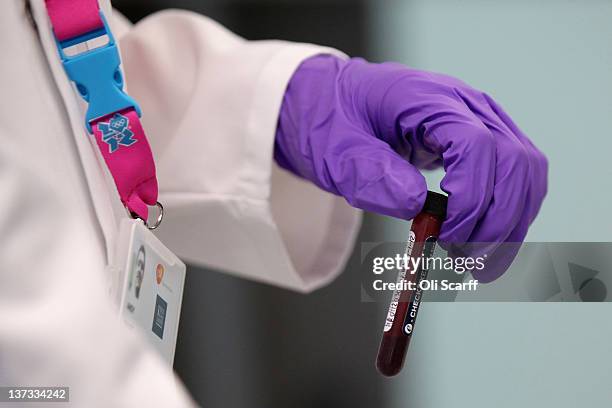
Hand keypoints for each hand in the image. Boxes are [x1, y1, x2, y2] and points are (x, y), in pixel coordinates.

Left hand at [275, 55, 547, 280]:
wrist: (334, 104)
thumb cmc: (332, 122)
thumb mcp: (333, 150)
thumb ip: (369, 173)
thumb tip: (416, 205)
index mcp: (426, 97)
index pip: (477, 144)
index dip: (471, 197)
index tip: (445, 235)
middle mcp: (465, 105)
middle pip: (515, 161)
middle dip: (498, 220)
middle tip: (464, 261)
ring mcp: (480, 121)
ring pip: (526, 172)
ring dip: (510, 224)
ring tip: (476, 263)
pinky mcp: (483, 141)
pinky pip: (516, 178)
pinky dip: (509, 216)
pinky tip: (484, 244)